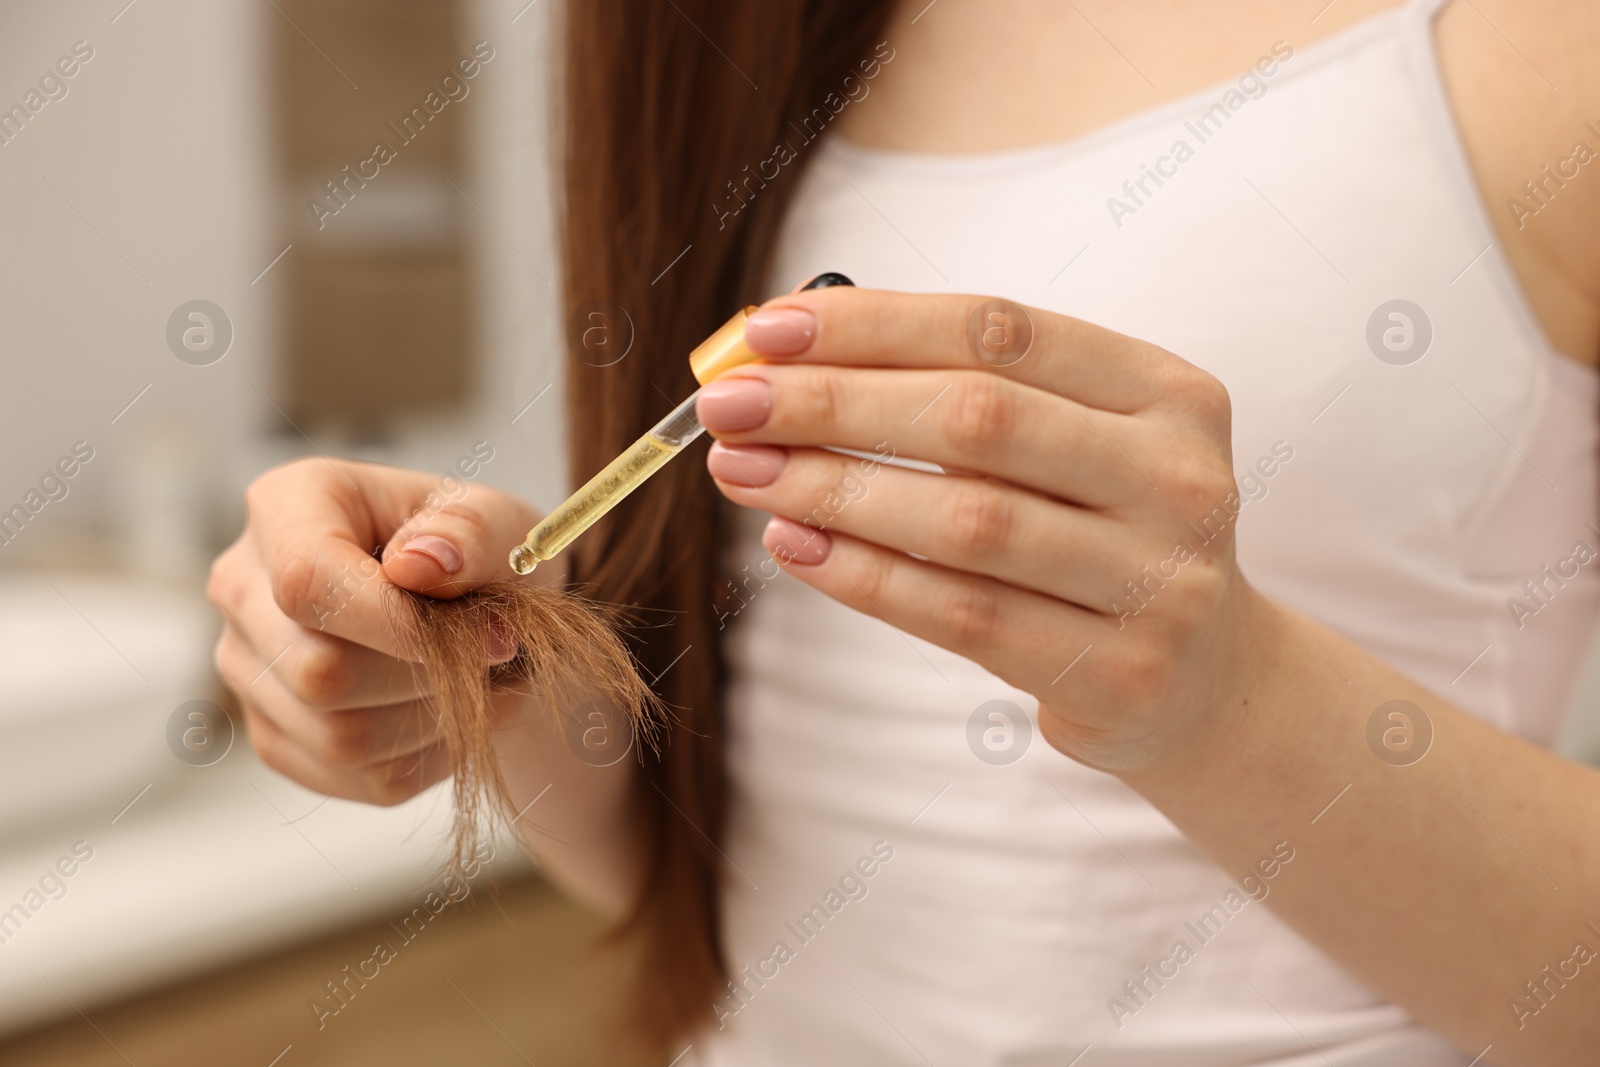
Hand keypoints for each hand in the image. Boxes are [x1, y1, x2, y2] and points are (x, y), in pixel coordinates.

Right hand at [207, 457, 543, 803]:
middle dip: (430, 675)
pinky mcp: (277, 737)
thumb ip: (472, 532)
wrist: (481, 607)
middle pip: (320, 671)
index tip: (495, 636)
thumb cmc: (480, 551)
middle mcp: (243, 587)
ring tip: (479, 678)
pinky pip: (359, 778)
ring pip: (340, 737)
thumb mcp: (499, 522)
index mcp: (288, 505)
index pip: (308, 581)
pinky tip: (455, 711)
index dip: (401, 625)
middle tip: (496, 653)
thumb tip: (417, 564)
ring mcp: (248, 669)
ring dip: (438, 719)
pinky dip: (431, 755)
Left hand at [698, 288, 1270, 776]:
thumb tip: (785, 360)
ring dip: (831, 490)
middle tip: (728, 404)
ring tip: (741, 470)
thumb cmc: (1100, 535)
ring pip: (962, 521)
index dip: (873, 324)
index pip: (1000, 331)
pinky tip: (792, 545)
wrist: (1206, 680)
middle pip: (977, 419)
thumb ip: (961, 394)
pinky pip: (961, 614)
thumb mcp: (1072, 444)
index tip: (767, 330)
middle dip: (832, 404)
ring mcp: (1159, 581)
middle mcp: (1177, 478)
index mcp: (1167, 392)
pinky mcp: (1117, 671)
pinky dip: (862, 576)